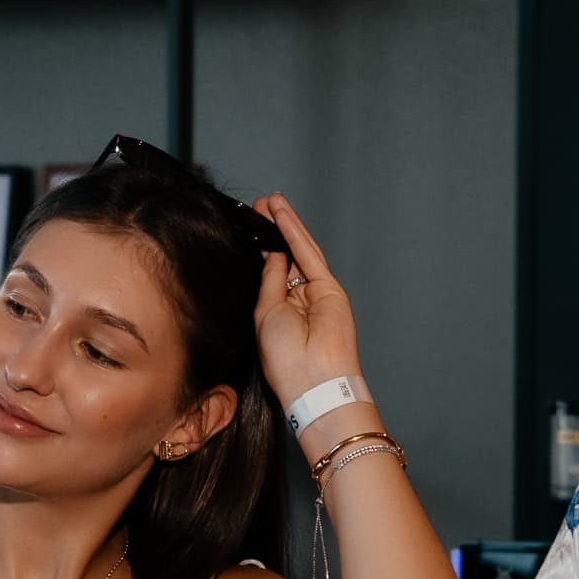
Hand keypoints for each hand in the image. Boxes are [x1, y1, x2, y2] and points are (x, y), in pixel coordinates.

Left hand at [249, 193, 363, 402]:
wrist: (312, 377)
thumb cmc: (284, 356)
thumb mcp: (266, 311)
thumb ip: (270, 279)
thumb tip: (272, 253)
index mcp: (279, 309)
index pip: (271, 270)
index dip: (261, 246)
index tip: (249, 224)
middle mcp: (298, 298)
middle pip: (285, 256)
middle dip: (272, 229)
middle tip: (258, 205)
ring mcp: (315, 292)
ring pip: (298, 251)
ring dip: (284, 224)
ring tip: (269, 202)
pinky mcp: (329, 288)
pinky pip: (308, 255)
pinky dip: (294, 234)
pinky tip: (281, 215)